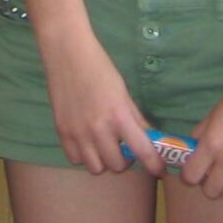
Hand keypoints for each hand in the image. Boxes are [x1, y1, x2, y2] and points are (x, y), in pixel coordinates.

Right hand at [36, 28, 158, 177]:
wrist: (67, 53)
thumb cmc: (100, 68)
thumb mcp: (124, 93)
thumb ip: (136, 119)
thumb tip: (150, 139)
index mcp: (118, 116)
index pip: (142, 151)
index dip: (154, 164)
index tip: (160, 169)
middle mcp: (98, 129)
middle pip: (117, 165)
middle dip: (125, 159)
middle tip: (124, 146)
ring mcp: (78, 133)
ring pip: (96, 168)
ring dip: (104, 160)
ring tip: (104, 145)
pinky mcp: (62, 132)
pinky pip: (75, 159)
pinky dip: (84, 155)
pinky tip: (87, 142)